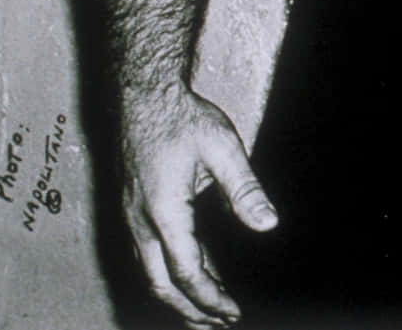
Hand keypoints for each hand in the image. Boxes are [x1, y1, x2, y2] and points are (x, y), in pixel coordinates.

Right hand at [118, 85, 277, 327]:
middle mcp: (141, 223)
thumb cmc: (182, 117)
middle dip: (191, 311)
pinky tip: (198, 268)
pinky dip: (172, 271)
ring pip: (152, 272)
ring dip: (179, 295)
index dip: (211, 299)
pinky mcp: (134, 208)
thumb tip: (269, 224)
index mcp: (164, 213)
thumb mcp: (222, 147)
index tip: (233, 314)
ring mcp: (133, 216)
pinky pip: (149, 253)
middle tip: (220, 325)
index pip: (187, 273)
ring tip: (208, 312)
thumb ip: (244, 189)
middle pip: (162, 285)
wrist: (143, 93)